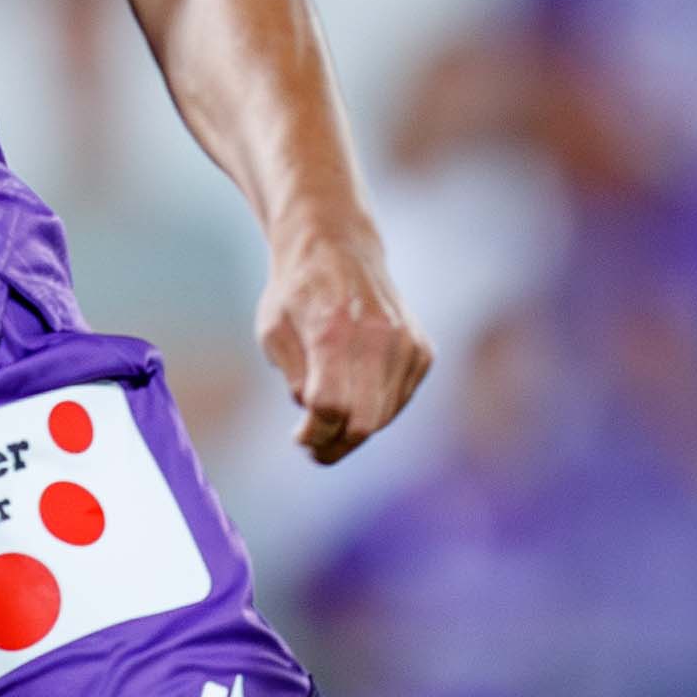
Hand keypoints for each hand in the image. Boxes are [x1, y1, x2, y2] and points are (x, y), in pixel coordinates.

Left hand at [256, 236, 426, 465]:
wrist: (337, 248)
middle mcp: (379, 338)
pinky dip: (376, 408)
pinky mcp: (422, 351)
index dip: (312, 434)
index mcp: (334, 331)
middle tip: (314, 449)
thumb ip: (294, 378)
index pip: (329, 408)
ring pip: (383, 417)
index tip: (298, 437)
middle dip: (334, 445)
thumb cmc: (297, 292)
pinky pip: (400, 400)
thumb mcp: (273, 332)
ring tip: (330, 421)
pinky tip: (355, 394)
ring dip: (354, 429)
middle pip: (362, 422)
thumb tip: (316, 416)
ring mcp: (406, 344)